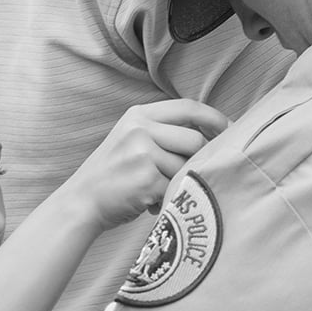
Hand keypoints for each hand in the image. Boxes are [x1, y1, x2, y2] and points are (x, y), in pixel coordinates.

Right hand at [68, 100, 228, 230]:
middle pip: (195, 140)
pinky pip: (176, 187)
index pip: (188, 107)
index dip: (214, 118)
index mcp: (138, 115)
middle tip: (189, 175)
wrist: (81, 202)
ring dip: (179, 183)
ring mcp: (142, 153)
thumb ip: (163, 132)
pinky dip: (169, 199)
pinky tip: (150, 203)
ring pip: (187, 167)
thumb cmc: (113, 175)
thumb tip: (212, 135)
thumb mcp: (131, 139)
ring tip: (158, 191)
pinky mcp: (146, 178)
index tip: (230, 131)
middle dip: (198, 161)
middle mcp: (139, 129)